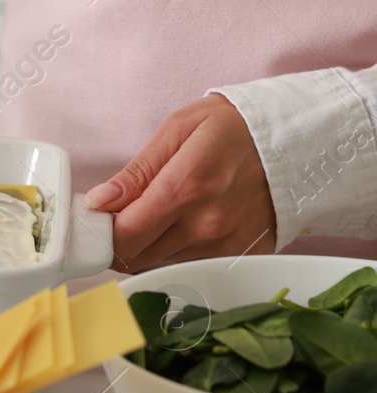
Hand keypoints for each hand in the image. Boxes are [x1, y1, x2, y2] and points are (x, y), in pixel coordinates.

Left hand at [86, 95, 276, 271]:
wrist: (298, 140)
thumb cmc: (235, 127)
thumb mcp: (178, 129)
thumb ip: (137, 172)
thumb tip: (99, 201)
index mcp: (186, 188)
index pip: (124, 235)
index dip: (99, 232)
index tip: (94, 220)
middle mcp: (207, 225)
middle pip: (136, 256)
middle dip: (118, 240)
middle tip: (118, 216)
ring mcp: (227, 245)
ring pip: (160, 262)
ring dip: (147, 245)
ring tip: (158, 213)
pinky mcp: (242, 256)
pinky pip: (190, 264)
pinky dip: (175, 250)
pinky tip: (184, 223)